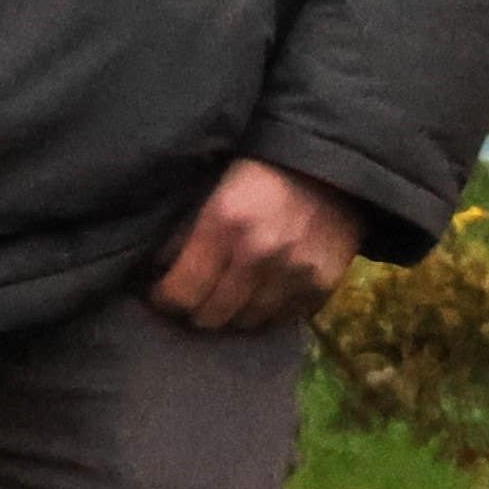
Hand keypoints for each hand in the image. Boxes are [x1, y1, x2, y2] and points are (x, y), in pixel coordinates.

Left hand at [146, 158, 360, 334]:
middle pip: (212, 315)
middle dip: (196, 309)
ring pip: (249, 321)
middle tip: (195, 299)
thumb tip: (160, 272)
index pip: (182, 291)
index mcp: (224, 224)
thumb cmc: (258, 175)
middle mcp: (260, 253)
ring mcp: (295, 271)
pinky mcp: (324, 282)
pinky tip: (263, 292)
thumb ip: (183, 235)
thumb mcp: (209, 192)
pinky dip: (270, 310)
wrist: (329, 166)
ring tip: (230, 297)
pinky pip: (285, 317)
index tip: (163, 295)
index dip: (165, 299)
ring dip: (235, 312)